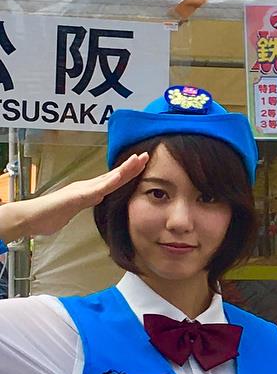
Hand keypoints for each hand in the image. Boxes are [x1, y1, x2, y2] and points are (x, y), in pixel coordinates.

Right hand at [3, 152, 147, 239]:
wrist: (33, 218)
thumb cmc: (52, 215)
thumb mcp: (76, 208)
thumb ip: (87, 201)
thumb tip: (98, 198)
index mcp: (89, 190)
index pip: (113, 180)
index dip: (129, 173)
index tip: (143, 165)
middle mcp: (88, 186)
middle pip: (114, 175)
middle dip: (131, 166)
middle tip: (146, 156)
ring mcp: (82, 190)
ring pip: (108, 178)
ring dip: (124, 169)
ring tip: (138, 160)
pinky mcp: (77, 196)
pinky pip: (96, 189)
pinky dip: (109, 183)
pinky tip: (119, 177)